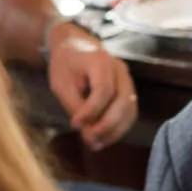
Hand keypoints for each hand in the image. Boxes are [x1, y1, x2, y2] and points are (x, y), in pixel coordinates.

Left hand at [46, 26, 136, 147]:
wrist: (75, 46)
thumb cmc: (65, 64)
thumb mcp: (61, 82)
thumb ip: (74, 104)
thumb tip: (86, 130)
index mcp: (100, 61)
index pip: (104, 89)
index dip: (91, 110)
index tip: (75, 124)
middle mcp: (120, 69)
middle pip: (123, 100)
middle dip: (107, 124)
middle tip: (89, 140)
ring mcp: (128, 79)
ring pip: (130, 109)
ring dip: (115, 130)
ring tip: (96, 144)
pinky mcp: (128, 90)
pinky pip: (130, 112)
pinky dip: (119, 127)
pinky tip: (104, 138)